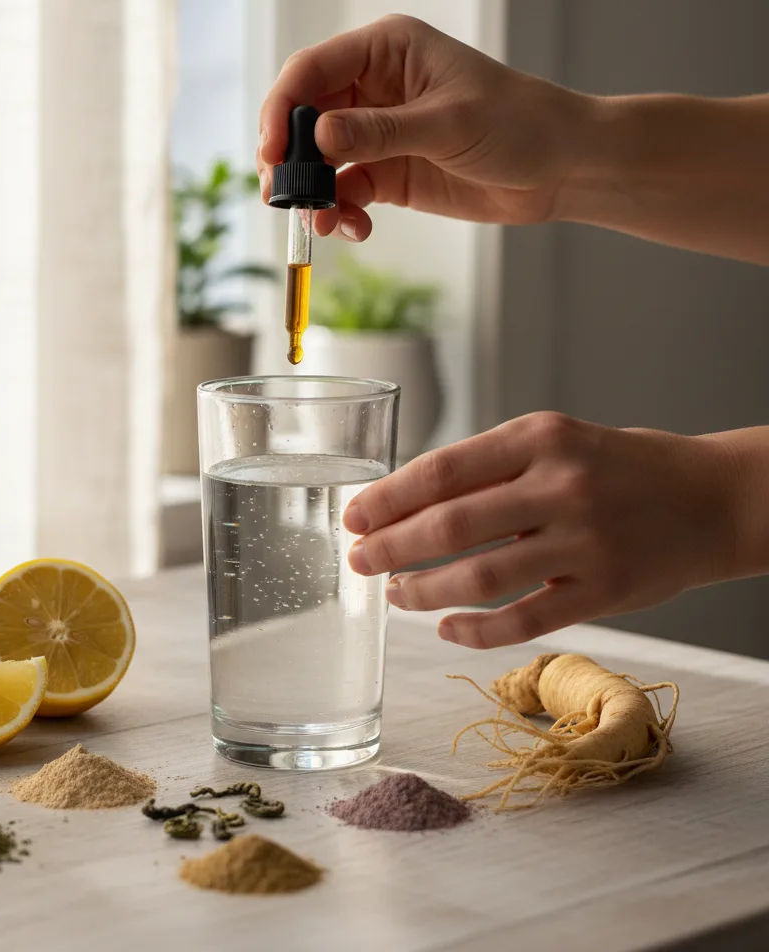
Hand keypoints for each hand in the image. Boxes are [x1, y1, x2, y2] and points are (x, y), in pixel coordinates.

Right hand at [257, 14, 591, 241]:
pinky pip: (344, 192)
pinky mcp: (386, 172)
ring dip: (312, 194)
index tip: (272, 153)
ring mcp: (377, 132)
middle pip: (304, 118)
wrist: (559, 168)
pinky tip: (355, 229)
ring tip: (322, 221)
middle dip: (290, 159)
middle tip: (283, 196)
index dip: (282, 109)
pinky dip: (340, 214)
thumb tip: (318, 134)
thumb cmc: (518, 124)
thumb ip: (380, 132)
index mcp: (386, 51)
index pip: (312, 71)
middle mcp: (373, 88)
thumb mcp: (448, 125)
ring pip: (319, 162)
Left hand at [343, 412, 738, 648]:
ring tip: (396, 593)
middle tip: (359, 561)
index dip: (388, 497)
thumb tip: (406, 503)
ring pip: (479, 577)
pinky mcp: (606, 591)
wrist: (713, 498)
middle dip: (391, 547)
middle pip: (450, 525)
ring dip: (423, 590)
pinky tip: (446, 627)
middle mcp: (560, 485)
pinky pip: (522, 621)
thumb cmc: (619, 467)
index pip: (442, 470)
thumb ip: (491, 468)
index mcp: (540, 437)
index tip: (354, 516)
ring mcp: (585, 542)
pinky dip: (474, 630)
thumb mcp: (556, 442)